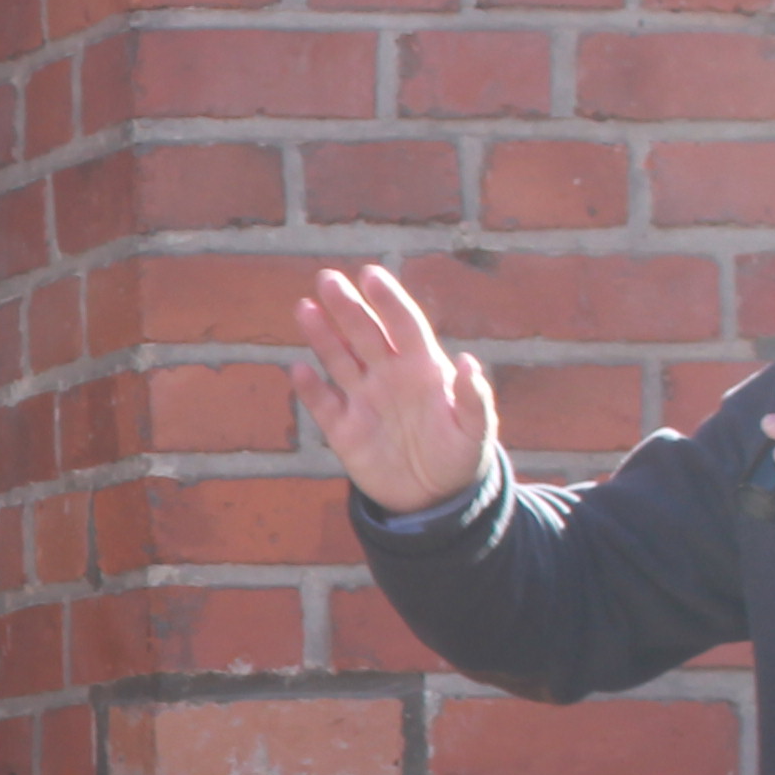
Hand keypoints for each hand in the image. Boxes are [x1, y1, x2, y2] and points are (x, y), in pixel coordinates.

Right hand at [283, 263, 499, 515]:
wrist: (433, 498)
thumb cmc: (460, 456)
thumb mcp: (476, 432)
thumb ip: (473, 399)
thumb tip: (467, 362)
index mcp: (423, 368)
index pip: (404, 324)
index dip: (388, 300)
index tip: (371, 276)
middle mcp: (389, 375)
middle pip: (364, 333)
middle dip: (347, 307)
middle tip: (328, 279)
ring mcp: (364, 400)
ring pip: (339, 359)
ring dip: (322, 335)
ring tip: (305, 308)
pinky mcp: (343, 429)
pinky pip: (322, 403)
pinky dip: (310, 388)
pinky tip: (299, 370)